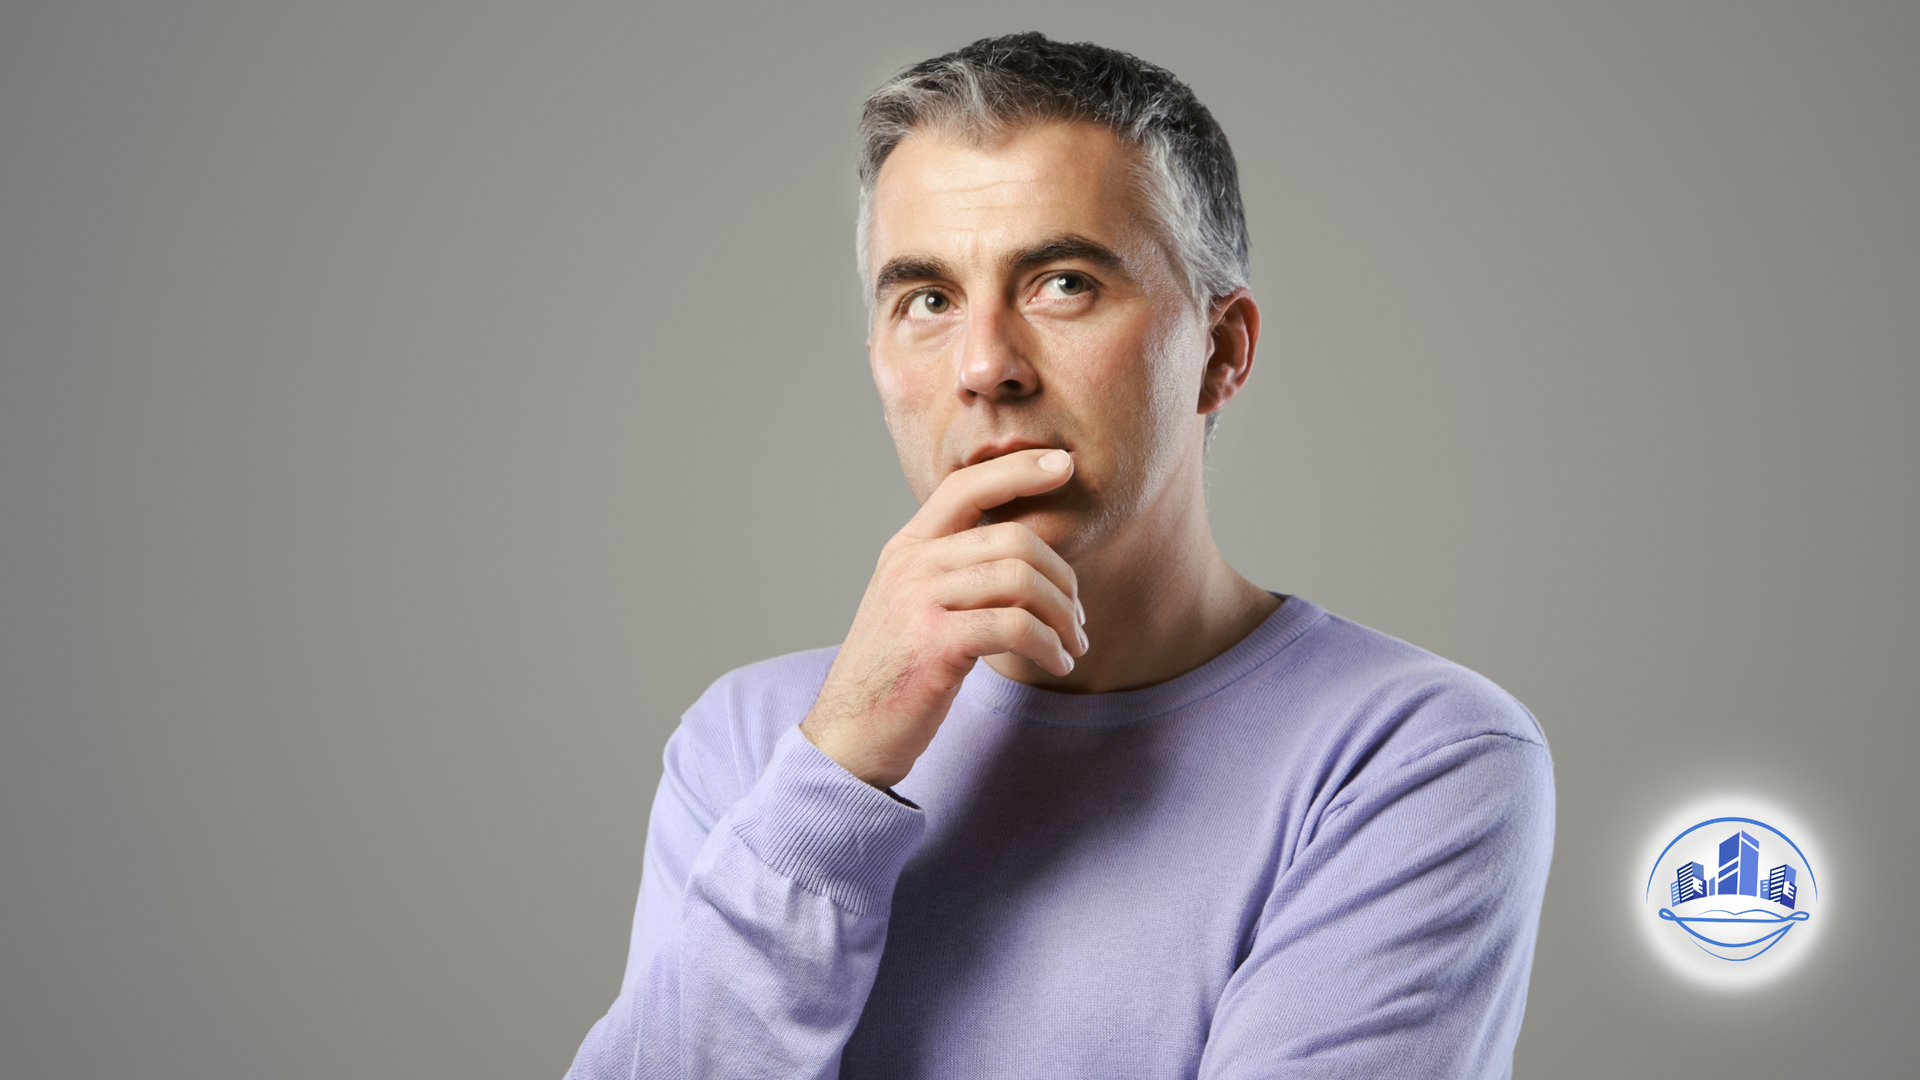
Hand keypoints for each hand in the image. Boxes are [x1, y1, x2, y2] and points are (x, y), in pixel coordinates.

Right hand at [799, 449, 1088, 787]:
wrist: (848, 736)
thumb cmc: (894, 674)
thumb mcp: (912, 605)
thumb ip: (952, 570)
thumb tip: (1024, 551)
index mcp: (907, 547)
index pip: (966, 485)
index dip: (1019, 470)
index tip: (1063, 465)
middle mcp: (910, 564)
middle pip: (1013, 538)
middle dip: (1062, 578)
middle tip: (1077, 618)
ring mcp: (918, 600)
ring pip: (1020, 579)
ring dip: (1061, 616)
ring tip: (1072, 645)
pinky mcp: (934, 643)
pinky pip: (1016, 627)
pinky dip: (1049, 645)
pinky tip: (1057, 662)